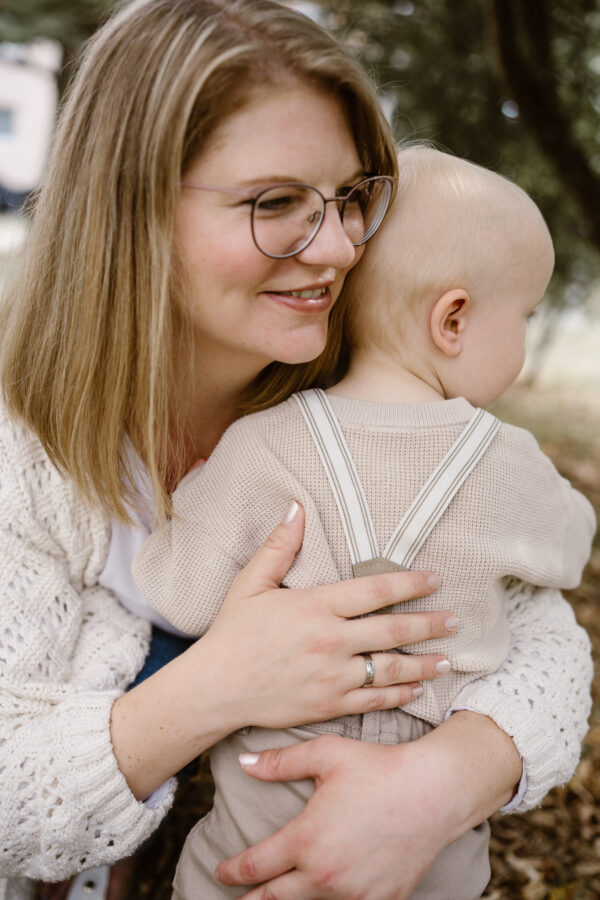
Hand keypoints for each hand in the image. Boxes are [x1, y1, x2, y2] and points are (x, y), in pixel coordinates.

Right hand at [112, 501, 455, 798]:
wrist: (215, 688)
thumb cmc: (233, 632)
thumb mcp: (251, 583)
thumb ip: (280, 545)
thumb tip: (297, 506)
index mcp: (316, 606)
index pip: (375, 592)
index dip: (410, 584)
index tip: (434, 579)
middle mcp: (331, 641)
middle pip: (394, 631)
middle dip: (429, 624)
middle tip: (455, 620)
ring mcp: (333, 676)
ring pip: (391, 669)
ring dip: (423, 663)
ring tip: (446, 658)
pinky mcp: (330, 705)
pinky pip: (374, 700)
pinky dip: (399, 694)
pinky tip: (416, 689)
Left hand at [215, 714, 520, 899]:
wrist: (433, 792)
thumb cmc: (378, 767)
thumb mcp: (326, 755)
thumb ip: (280, 762)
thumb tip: (244, 764)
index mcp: (306, 840)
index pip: (255, 867)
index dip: (232, 871)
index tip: (222, 870)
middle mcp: (325, 875)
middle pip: (274, 898)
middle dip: (253, 899)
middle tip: (239, 897)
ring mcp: (354, 893)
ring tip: (276, 897)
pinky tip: (327, 897)